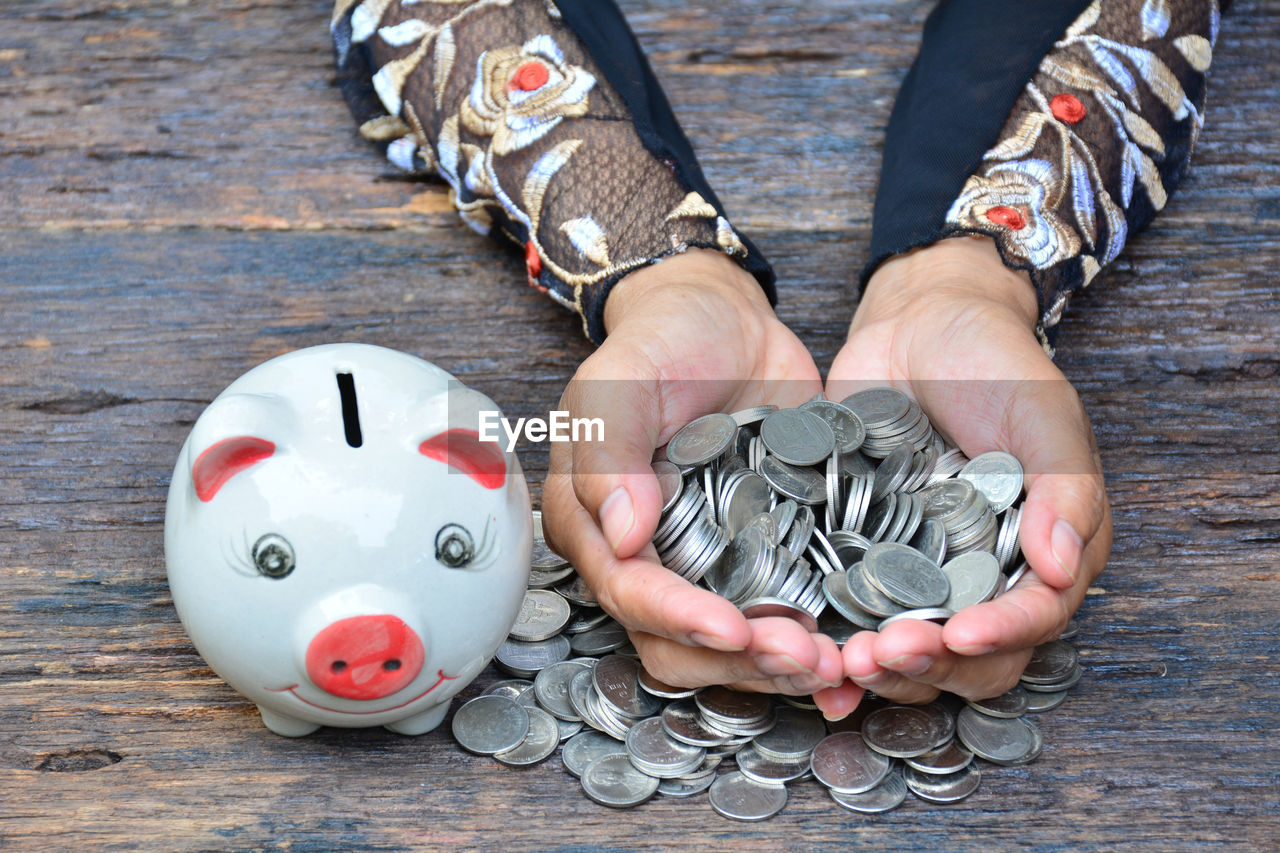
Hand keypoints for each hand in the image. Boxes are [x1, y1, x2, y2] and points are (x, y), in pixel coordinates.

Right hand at [541, 249, 858, 714]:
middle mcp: (645, 558)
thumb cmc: (661, 340)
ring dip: (777, 667)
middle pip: (676, 643)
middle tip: (800, 655)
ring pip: (728, 648)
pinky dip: (812, 643)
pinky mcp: (760, 558)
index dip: (676, 617)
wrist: (726, 319)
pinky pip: (779, 616)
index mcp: (594, 524)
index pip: (628, 591)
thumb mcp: (624, 382)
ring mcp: (705, 564)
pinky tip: (850, 658)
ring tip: (833, 664)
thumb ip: (610, 452)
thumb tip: (622, 535)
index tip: (730, 629)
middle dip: (736, 661)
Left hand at [826, 236, 1111, 703]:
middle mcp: (979, 576)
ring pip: (906, 650)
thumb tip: (1063, 570)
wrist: (919, 322)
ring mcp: (916, 571)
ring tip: (841, 663)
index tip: (960, 635)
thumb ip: (1064, 490)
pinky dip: (828, 643)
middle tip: (884, 653)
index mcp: (1039, 553)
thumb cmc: (997, 362)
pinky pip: (846, 612)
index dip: (1001, 635)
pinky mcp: (857, 556)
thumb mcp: (1043, 413)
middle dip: (930, 667)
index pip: (1032, 619)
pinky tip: (804, 654)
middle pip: (968, 658)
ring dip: (878, 668)